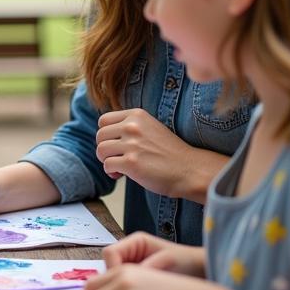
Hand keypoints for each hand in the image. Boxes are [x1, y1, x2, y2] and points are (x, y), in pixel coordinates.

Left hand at [96, 108, 215, 199]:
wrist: (190, 170)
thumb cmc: (169, 152)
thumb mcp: (149, 128)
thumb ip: (129, 127)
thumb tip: (103, 137)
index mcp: (136, 115)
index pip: (103, 120)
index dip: (106, 134)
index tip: (116, 144)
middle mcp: (133, 126)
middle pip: (100, 136)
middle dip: (105, 149)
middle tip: (116, 158)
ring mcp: (132, 144)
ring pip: (100, 150)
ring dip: (106, 161)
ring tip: (118, 167)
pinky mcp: (131, 163)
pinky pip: (107, 165)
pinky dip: (111, 172)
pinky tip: (121, 175)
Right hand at [103, 232, 205, 275]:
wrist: (202, 271)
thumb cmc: (187, 262)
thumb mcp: (167, 262)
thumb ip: (147, 268)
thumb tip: (127, 282)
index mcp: (136, 242)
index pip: (110, 253)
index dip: (112, 269)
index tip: (123, 284)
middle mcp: (130, 252)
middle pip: (108, 267)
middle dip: (113, 283)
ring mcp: (132, 265)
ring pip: (113, 279)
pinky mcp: (136, 279)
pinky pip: (123, 287)